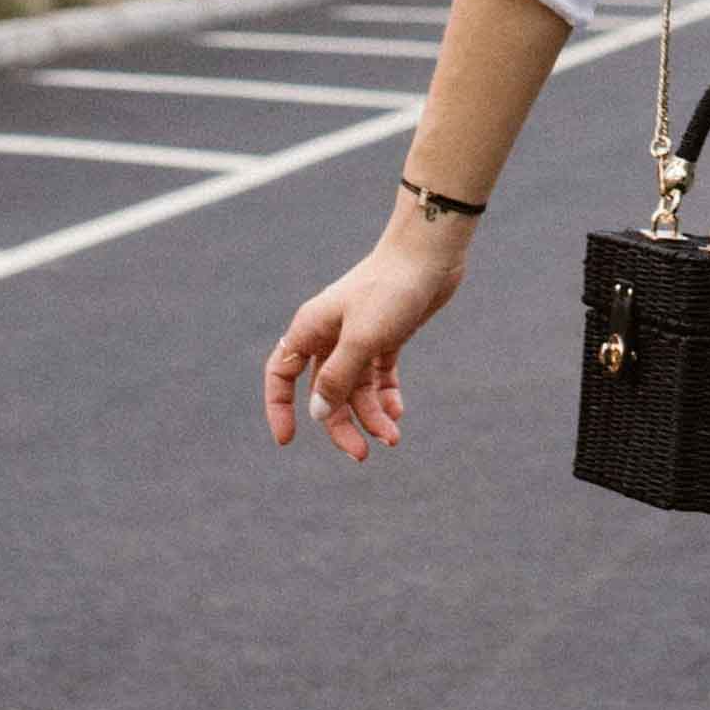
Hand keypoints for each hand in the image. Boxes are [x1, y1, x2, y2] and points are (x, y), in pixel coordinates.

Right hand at [262, 222, 466, 460]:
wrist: (430, 254)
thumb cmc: (391, 289)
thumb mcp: (362, 339)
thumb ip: (337, 377)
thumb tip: (317, 413)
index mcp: (311, 329)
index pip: (280, 375)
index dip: (279, 408)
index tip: (287, 441)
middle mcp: (330, 335)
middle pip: (325, 392)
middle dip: (340, 424)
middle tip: (362, 454)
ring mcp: (359, 336)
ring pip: (356, 388)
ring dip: (371, 415)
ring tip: (393, 436)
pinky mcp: (386, 337)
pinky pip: (379, 376)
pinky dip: (386, 396)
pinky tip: (397, 413)